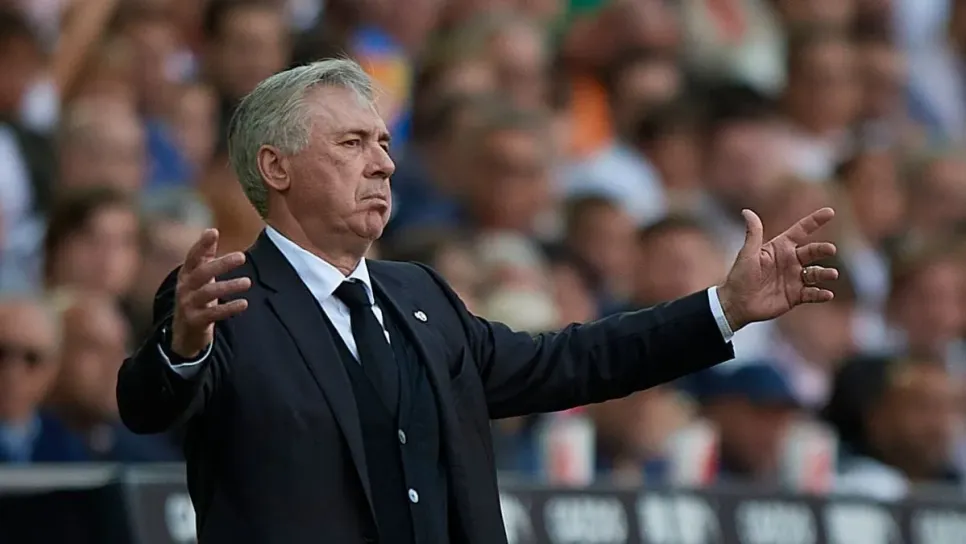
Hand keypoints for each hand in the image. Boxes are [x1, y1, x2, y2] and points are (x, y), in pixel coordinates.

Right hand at [171, 229, 250, 357]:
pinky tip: (244, 303)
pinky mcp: (195, 321)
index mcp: (186, 274)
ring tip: (247, 282)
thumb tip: (211, 230)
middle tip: (242, 256)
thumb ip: (205, 255)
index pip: (192, 256)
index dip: (201, 244)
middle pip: (201, 273)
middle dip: (221, 264)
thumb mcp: (198, 276)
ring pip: (207, 293)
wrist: (183, 332)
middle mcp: (184, 288)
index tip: (213, 232)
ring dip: (228, 286)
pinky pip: (212, 314)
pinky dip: (228, 308)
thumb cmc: (195, 298)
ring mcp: (188, 305)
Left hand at [717, 208, 837, 330]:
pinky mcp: (795, 296)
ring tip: (832, 274)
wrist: (737, 304)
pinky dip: (820, 294)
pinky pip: (812, 294)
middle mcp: (790, 261)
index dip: (814, 221)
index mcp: (780, 248)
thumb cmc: (740, 276)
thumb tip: (746, 211)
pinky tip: (827, 294)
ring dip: (825, 273)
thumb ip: (753, 233)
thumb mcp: (747, 254)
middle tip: (830, 249)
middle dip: (823, 249)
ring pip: (815, 273)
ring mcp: (794, 279)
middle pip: (812, 251)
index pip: (801, 231)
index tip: (830, 212)